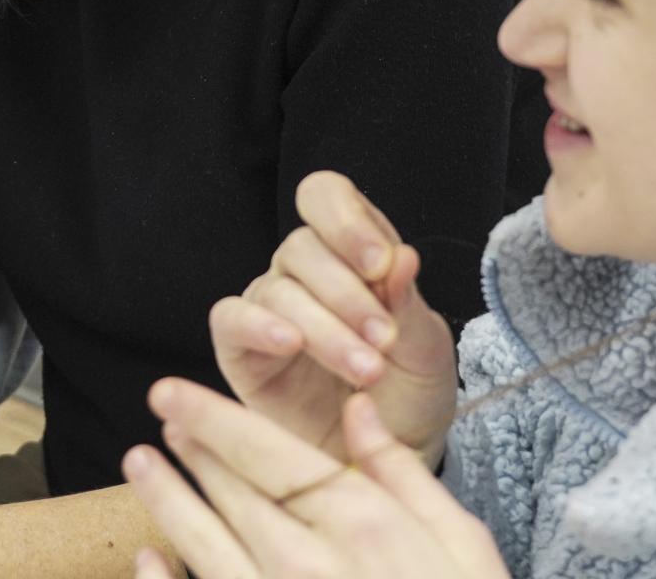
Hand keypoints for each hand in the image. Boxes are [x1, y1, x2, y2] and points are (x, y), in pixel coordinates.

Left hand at [125, 380, 508, 578]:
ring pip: (205, 544)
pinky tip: (147, 558)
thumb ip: (403, 473)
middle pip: (232, 492)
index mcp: (362, 525)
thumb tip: (359, 407)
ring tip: (137, 463)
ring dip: (166, 500)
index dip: (211, 418)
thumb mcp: (463, 545)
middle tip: (160, 416)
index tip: (171, 394)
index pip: (267, 452)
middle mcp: (308, 563)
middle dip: (192, 449)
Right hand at [212, 173, 455, 464]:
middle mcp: (302, 270)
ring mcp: (267, 307)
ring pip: (277, 289)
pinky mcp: (240, 349)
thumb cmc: (408, 394)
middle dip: (348, 293)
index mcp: (347, 249)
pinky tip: (290, 344)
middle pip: (301, 245)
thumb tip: (402, 256)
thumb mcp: (426, 350)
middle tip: (384, 340)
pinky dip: (258, 325)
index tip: (380, 263)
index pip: (326, 198)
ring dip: (324, 327)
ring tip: (366, 370)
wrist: (387, 457)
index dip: (347, 220)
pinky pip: (230, 319)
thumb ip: (408, 303)